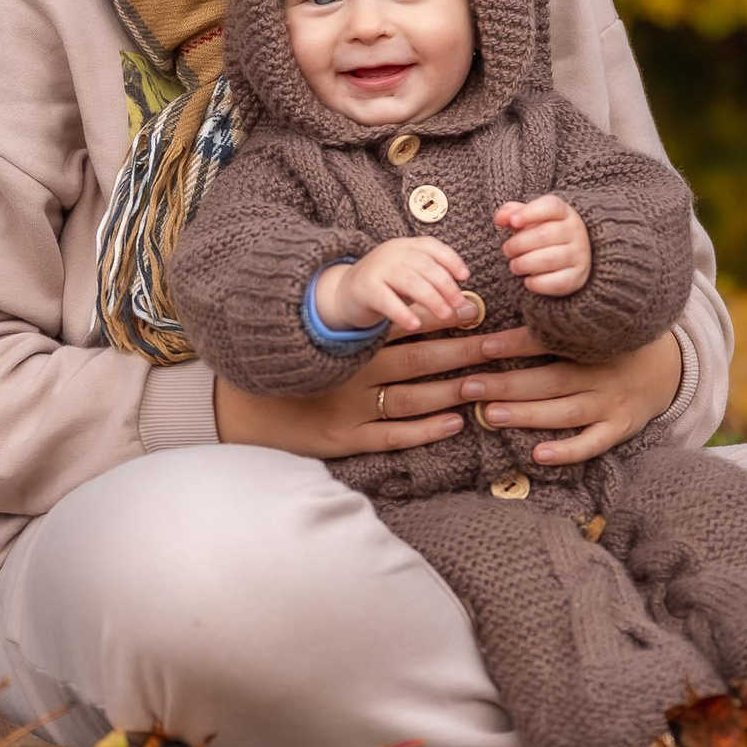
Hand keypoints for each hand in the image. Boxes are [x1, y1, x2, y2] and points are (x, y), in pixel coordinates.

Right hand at [214, 321, 495, 457]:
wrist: (249, 409)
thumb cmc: (298, 369)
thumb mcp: (328, 342)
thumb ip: (366, 328)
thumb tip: (416, 307)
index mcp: (351, 346)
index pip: (405, 328)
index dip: (441, 319)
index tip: (475, 310)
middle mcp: (354, 374)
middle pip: (417, 361)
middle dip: (460, 352)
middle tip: (497, 344)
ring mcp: (352, 409)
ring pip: (411, 397)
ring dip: (450, 390)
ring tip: (485, 382)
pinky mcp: (348, 439)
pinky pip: (393, 435)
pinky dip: (427, 430)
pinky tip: (457, 421)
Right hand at [318, 236, 469, 332]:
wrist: (345, 292)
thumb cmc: (387, 286)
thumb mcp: (411, 278)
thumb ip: (434, 284)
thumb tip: (467, 303)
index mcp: (407, 246)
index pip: (432, 246)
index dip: (451, 259)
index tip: (465, 277)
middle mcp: (393, 253)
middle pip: (425, 265)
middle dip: (446, 284)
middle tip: (459, 304)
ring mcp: (378, 269)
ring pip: (410, 281)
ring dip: (432, 298)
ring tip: (446, 314)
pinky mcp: (364, 288)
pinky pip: (386, 300)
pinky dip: (402, 312)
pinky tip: (414, 325)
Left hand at [454, 325, 683, 464]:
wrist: (671, 366)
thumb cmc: (617, 342)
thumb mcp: (597, 324)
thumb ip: (561, 322)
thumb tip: (510, 313)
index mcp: (592, 342)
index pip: (549, 342)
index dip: (515, 344)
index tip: (482, 346)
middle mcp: (601, 372)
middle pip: (550, 380)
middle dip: (507, 384)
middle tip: (469, 386)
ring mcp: (612, 402)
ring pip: (566, 412)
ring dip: (527, 414)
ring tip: (489, 415)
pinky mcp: (621, 428)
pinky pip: (594, 443)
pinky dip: (568, 451)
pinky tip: (538, 455)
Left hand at [494, 194, 591, 295]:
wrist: (570, 257)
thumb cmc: (543, 234)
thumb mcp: (529, 219)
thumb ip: (512, 214)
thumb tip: (499, 218)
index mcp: (564, 212)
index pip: (550, 206)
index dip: (530, 212)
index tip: (513, 222)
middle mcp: (575, 231)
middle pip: (544, 235)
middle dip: (518, 244)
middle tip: (507, 250)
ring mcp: (579, 254)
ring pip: (549, 259)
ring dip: (524, 264)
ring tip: (515, 265)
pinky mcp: (577, 277)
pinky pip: (556, 282)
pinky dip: (537, 283)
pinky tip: (528, 280)